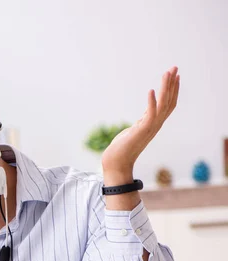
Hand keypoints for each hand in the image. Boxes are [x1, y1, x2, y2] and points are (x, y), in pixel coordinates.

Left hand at [101, 67, 179, 184]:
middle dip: (172, 84)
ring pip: (163, 105)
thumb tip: (145, 115)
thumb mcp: (135, 129)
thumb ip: (142, 121)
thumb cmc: (122, 147)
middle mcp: (155, 125)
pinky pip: (149, 114)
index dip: (172, 90)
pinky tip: (150, 90)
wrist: (116, 162)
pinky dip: (151, 102)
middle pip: (169, 101)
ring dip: (165, 88)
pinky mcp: (141, 130)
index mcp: (154, 123)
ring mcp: (150, 128)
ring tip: (166, 73)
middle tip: (174, 67)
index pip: (168, 104)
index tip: (174, 75)